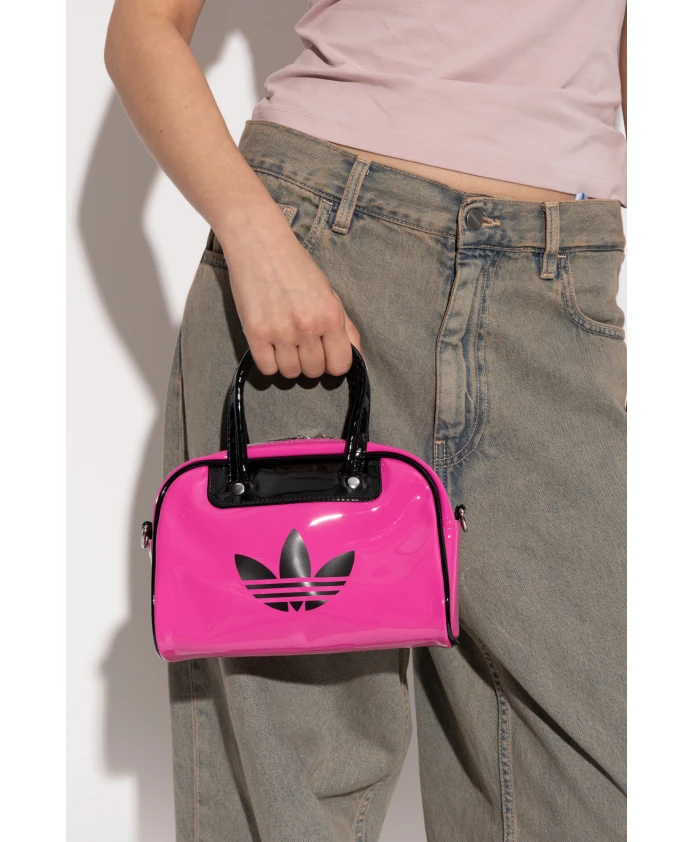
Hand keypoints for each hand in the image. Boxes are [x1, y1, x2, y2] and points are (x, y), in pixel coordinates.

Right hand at [219, 211, 360, 378]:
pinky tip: (270, 345)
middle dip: (309, 362)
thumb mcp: (329, 293)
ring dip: (288, 363)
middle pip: (314, 371)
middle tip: (301, 344)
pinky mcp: (255, 333)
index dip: (333, 364)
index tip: (325, 355)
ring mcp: (280, 331)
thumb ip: (345, 327)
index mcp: (330, 315)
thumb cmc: (296, 268)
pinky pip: (266, 368)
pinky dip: (269, 362)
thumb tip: (356, 356)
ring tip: (284, 342)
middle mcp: (308, 326)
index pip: (340, 365)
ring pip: (290, 373)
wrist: (260, 243)